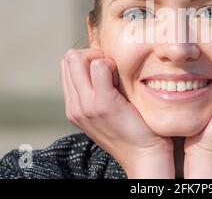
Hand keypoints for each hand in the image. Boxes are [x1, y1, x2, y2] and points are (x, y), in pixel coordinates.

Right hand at [60, 48, 174, 177]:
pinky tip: (123, 82)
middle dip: (91, 55)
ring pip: (77, 58)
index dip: (87, 60)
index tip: (107, 72)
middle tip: (112, 70)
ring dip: (101, 59)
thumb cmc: (133, 130)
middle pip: (68, 58)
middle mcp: (75, 106)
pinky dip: (112, 65)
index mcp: (74, 107)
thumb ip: (98, 91)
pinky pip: (99, 66)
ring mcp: (86, 105)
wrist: (144, 157)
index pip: (67, 66)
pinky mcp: (103, 103)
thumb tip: (101, 63)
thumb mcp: (107, 110)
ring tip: (116, 77)